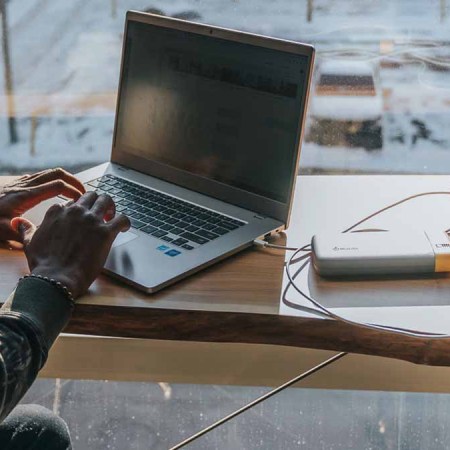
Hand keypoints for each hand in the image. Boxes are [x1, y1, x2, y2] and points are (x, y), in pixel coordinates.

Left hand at [0, 168, 84, 243]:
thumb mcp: (0, 230)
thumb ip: (19, 234)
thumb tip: (37, 240)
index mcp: (26, 196)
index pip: (57, 185)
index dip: (73, 191)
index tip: (82, 201)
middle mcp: (25, 185)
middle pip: (57, 173)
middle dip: (74, 181)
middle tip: (85, 192)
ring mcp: (21, 183)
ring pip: (49, 173)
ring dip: (65, 180)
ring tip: (74, 191)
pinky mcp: (17, 184)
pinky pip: (40, 177)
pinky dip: (53, 181)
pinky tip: (54, 192)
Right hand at [11, 191, 129, 298]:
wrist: (56, 279)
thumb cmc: (44, 264)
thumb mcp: (29, 243)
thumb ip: (27, 230)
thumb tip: (19, 223)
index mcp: (57, 212)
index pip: (73, 202)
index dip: (79, 210)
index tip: (82, 217)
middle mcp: (75, 212)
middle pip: (91, 196)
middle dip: (97, 203)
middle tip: (101, 213)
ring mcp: (91, 220)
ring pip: (107, 200)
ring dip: (111, 207)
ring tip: (112, 216)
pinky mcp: (105, 232)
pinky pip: (122, 218)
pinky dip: (125, 221)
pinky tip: (124, 227)